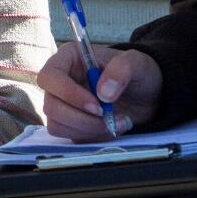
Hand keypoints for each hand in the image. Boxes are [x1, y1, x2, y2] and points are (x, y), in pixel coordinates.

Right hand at [38, 43, 162, 140]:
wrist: (147, 95)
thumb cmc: (138, 72)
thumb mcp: (137, 63)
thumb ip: (121, 70)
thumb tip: (103, 93)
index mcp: (69, 59)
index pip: (49, 77)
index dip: (68, 94)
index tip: (97, 106)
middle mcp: (60, 82)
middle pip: (51, 106)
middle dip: (82, 118)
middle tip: (108, 117)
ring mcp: (63, 105)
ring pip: (58, 126)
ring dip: (89, 130)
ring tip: (116, 122)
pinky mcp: (71, 124)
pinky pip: (71, 138)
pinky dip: (93, 137)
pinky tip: (112, 128)